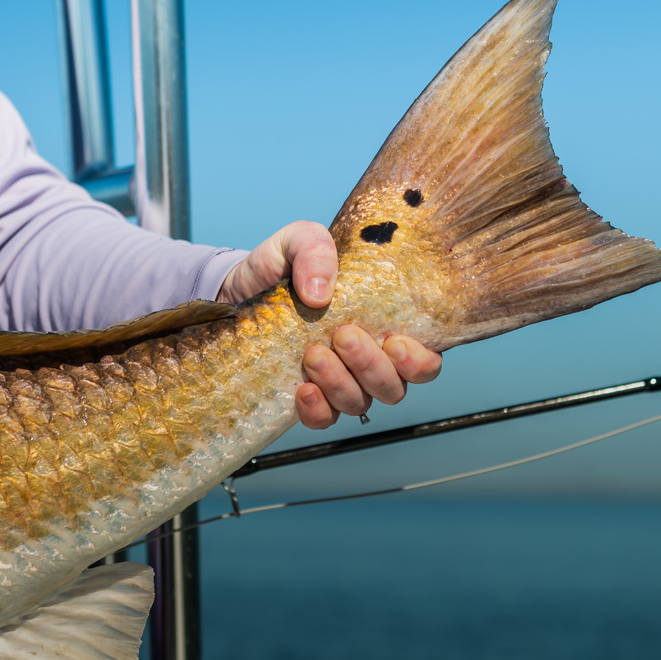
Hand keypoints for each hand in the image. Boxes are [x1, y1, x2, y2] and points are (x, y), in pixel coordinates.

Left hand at [217, 221, 442, 428]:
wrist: (235, 289)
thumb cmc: (283, 265)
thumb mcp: (298, 241)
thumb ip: (315, 250)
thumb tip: (319, 295)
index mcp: (385, 325)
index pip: (425, 360)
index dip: (419, 361)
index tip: (394, 341)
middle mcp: (370, 360)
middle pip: (394, 387)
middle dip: (371, 366)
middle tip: (342, 336)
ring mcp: (339, 382)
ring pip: (359, 403)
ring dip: (340, 383)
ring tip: (312, 354)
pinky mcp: (308, 398)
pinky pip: (324, 420)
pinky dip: (317, 410)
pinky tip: (303, 389)